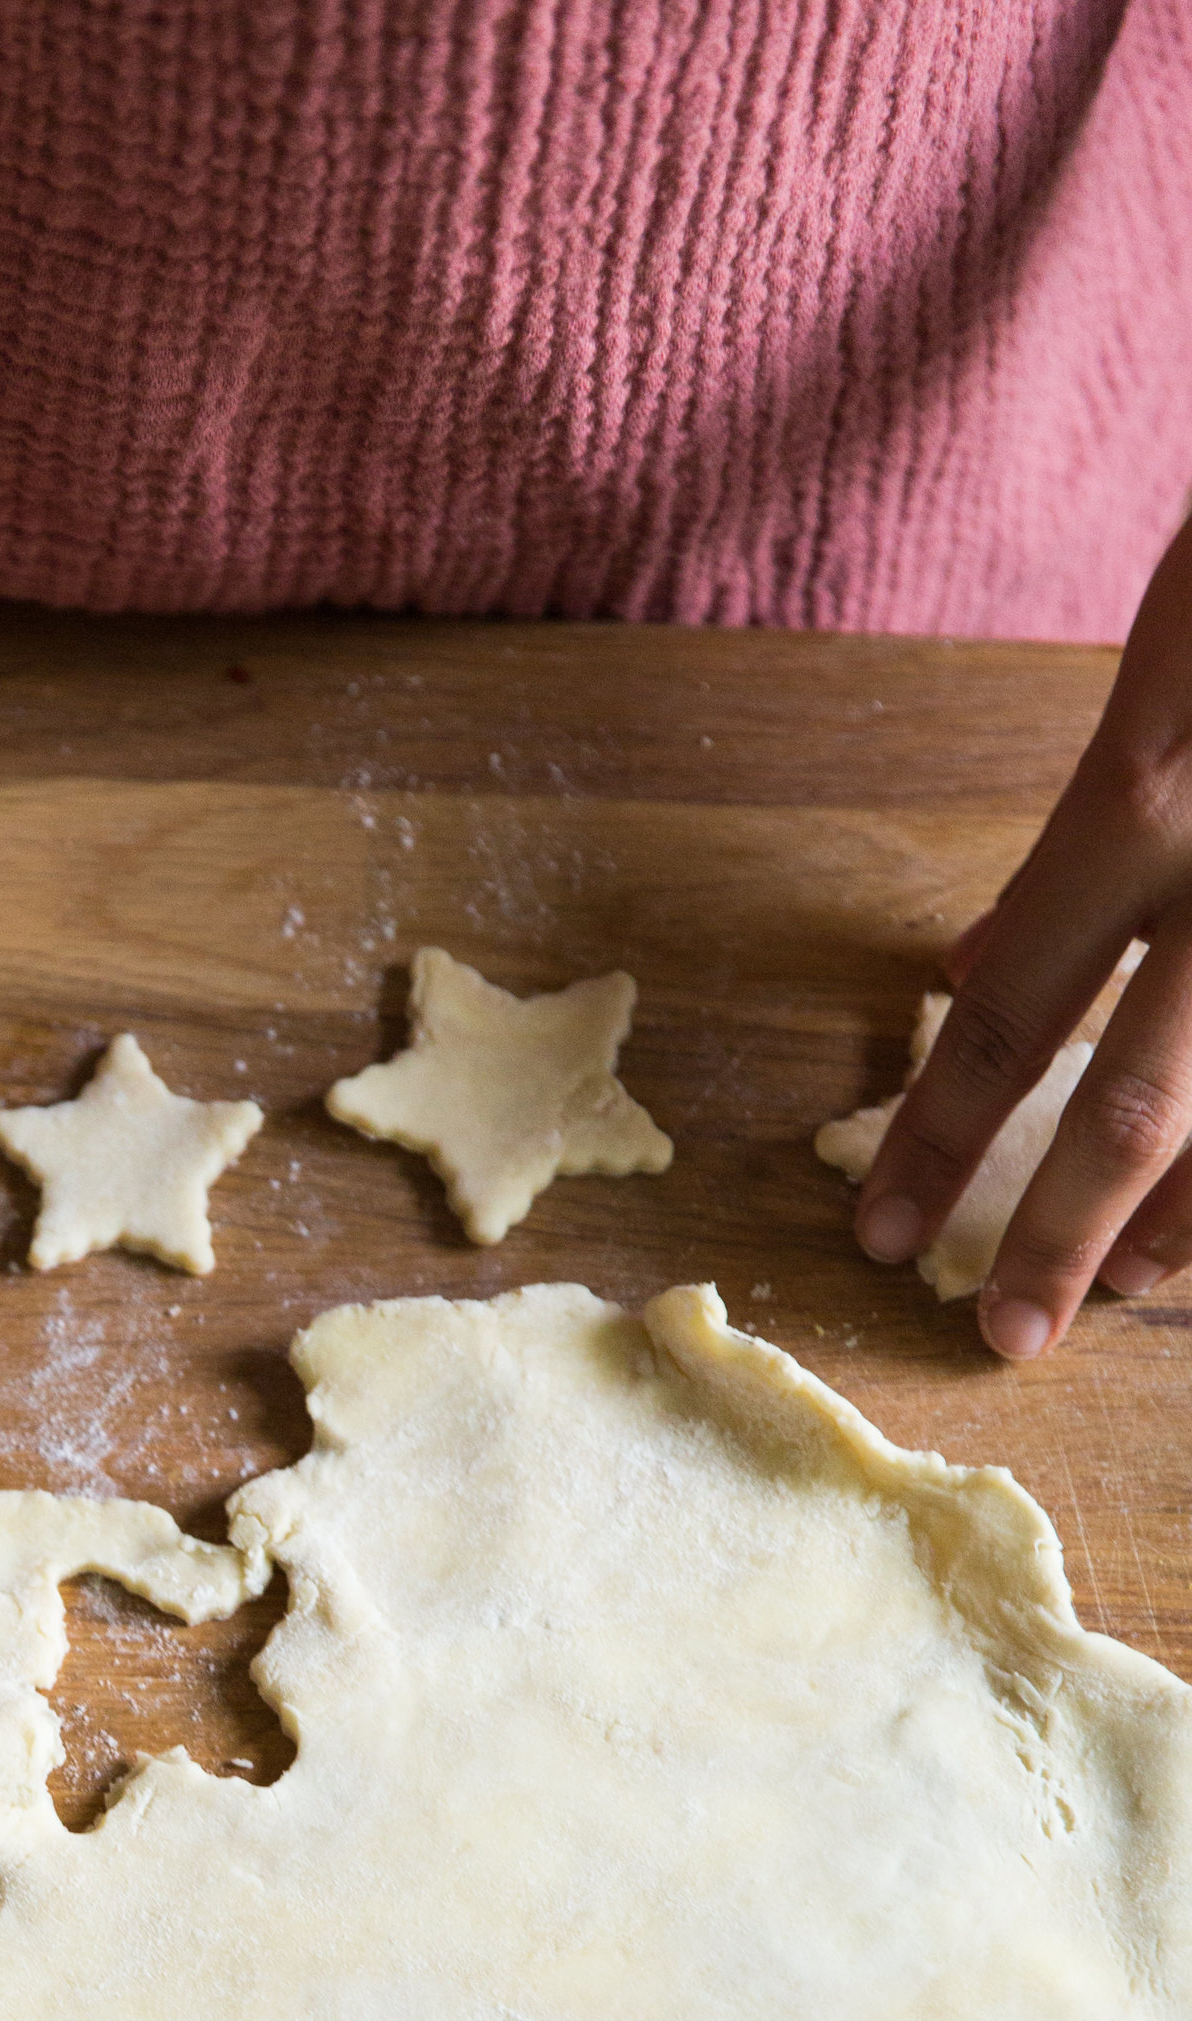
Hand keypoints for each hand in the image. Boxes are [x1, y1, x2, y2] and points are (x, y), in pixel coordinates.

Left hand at [853, 509, 1191, 1359]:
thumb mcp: (1154, 664)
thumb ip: (1078, 837)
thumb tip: (980, 965)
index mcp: (1147, 801)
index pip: (1008, 1017)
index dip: (939, 1142)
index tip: (884, 1236)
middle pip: (1134, 1105)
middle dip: (1060, 1238)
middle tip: (1001, 1338)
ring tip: (1133, 1285)